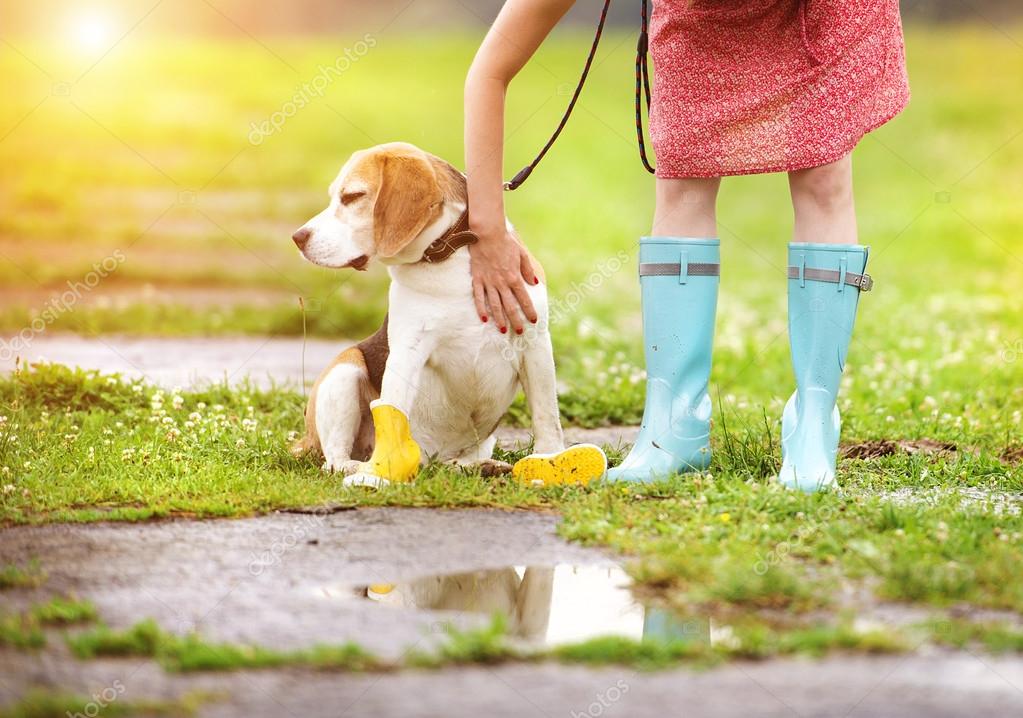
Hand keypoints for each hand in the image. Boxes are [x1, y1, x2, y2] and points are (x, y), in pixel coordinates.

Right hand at [468, 219, 538, 334]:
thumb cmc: (506, 242)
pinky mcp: (477, 279)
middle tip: (519, 332)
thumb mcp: (522, 254)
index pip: (524, 299)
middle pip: (510, 306)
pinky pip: (478, 297)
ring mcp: (489, 282)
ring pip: (495, 305)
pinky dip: (480, 308)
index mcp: (514, 277)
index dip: (529, 311)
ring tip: (502, 330)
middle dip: (515, 320)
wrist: (486, 234)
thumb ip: (528, 270)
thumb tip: (535, 283)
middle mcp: (502, 283)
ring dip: (499, 319)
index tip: (533, 321)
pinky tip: (483, 319)